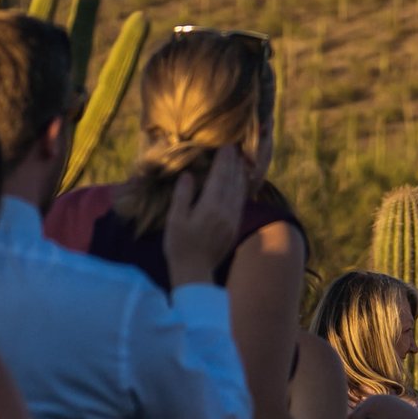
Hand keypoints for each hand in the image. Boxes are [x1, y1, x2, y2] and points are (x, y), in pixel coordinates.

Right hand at [161, 145, 246, 288]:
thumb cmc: (179, 246)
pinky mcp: (234, 228)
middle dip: (233, 164)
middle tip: (235, 148)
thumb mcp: (175, 219)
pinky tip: (240, 184)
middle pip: (232, 182)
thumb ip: (183, 196)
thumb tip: (189, 175)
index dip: (224, 161)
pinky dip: (241, 190)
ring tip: (240, 161)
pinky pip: (240, 203)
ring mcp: (232, 220)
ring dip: (240, 175)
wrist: (195, 272)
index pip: (220, 178)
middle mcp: (226, 212)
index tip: (227, 146)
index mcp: (210, 207)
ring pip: (239, 192)